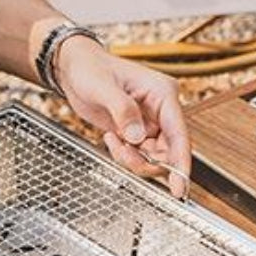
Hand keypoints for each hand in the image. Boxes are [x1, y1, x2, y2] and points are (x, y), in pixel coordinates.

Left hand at [56, 36, 190, 196]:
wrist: (73, 68)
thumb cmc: (90, 68)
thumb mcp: (103, 87)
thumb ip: (122, 111)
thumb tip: (137, 137)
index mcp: (162, 94)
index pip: (180, 134)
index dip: (181, 163)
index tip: (179, 188)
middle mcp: (160, 110)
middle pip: (168, 151)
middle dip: (147, 161)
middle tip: (123, 154)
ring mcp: (148, 122)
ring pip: (152, 156)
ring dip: (133, 158)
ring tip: (113, 142)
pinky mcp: (135, 130)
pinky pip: (137, 154)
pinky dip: (123, 154)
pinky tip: (110, 138)